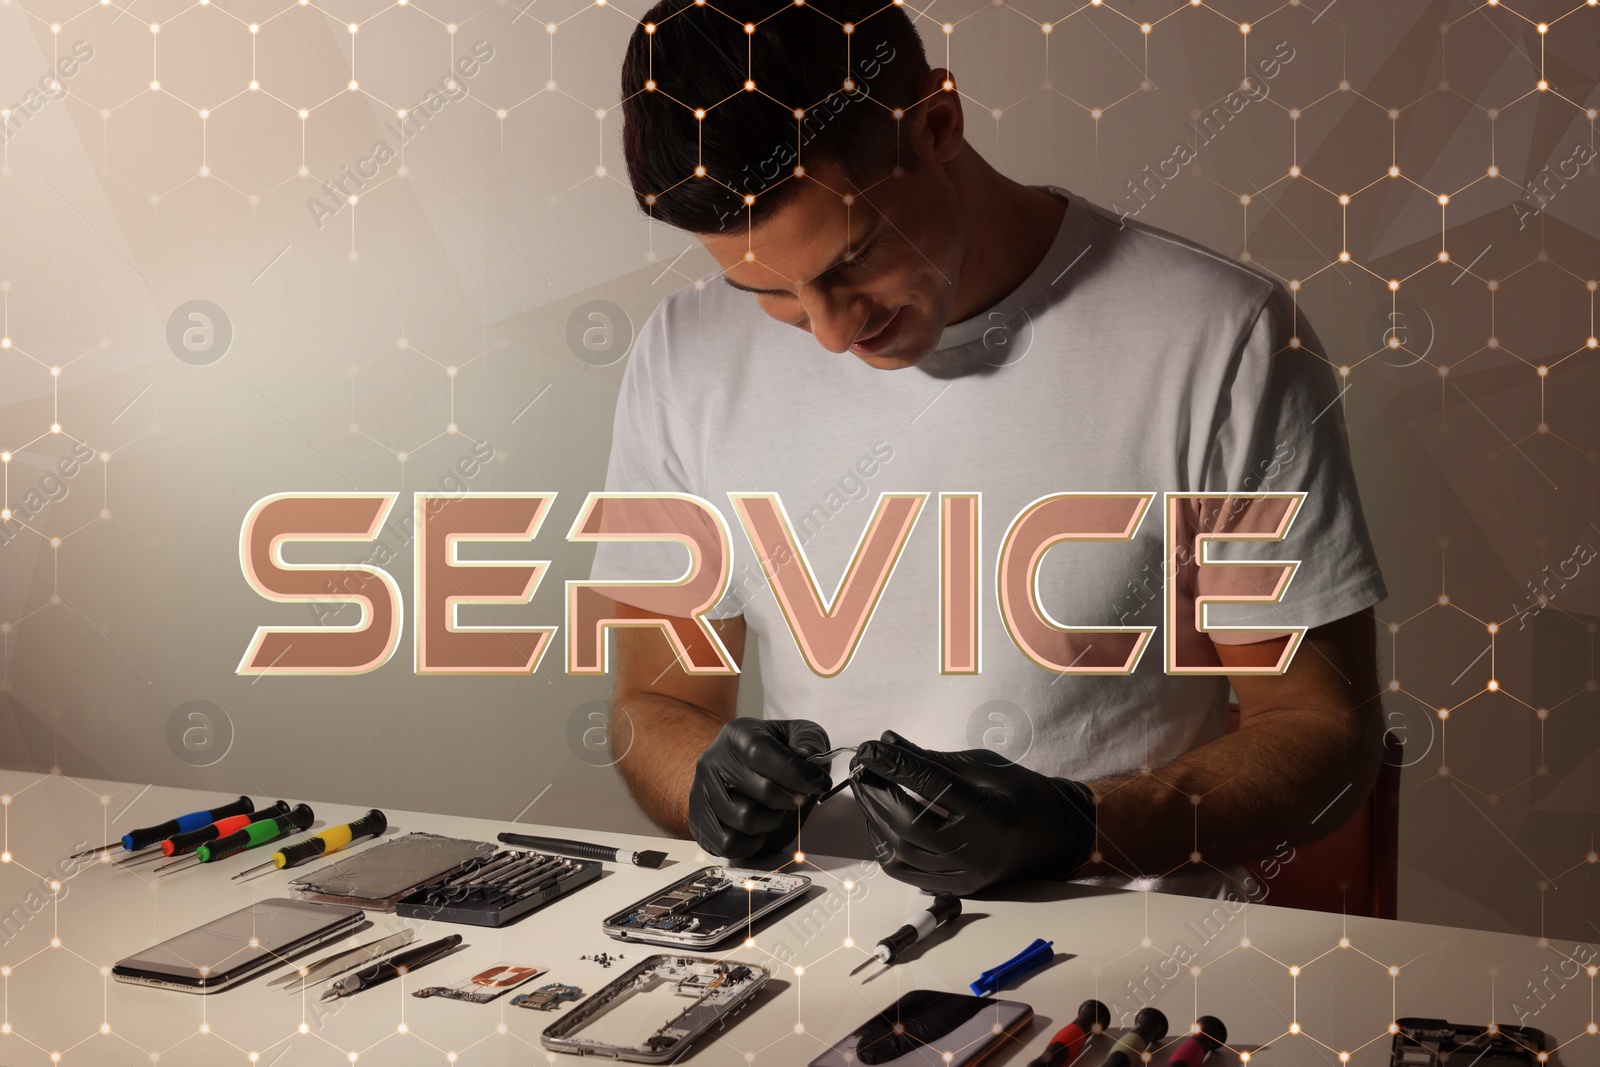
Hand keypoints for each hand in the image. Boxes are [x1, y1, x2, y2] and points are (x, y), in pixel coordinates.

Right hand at [688, 718, 831, 859]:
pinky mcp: (698, 821)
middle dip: (790, 799)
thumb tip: (807, 756)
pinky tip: (756, 830)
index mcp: (737, 735)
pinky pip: (728, 844)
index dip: (795, 773)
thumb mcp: (797, 736)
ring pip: (745, 820)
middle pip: (762, 791)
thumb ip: (809, 739)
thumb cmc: (774, 756)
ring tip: (772, 810)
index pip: (762, 753)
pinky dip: (750, 843)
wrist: (741, 772)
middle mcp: (712, 761)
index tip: (818, 783)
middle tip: (796, 797)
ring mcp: (701, 792)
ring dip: (771, 821)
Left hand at [850, 731, 1095, 894]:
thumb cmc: (1019, 794)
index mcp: (989, 813)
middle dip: (877, 793)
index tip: (870, 748)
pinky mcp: (956, 888)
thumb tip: (888, 742)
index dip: (895, 765)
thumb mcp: (982, 765)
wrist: (1052, 836)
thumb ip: (933, 758)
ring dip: (875, 819)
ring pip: (902, 852)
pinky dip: (885, 846)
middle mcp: (975, 850)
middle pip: (909, 824)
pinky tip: (878, 821)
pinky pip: (906, 873)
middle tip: (862, 769)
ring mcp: (964, 875)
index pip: (930, 785)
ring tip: (867, 791)